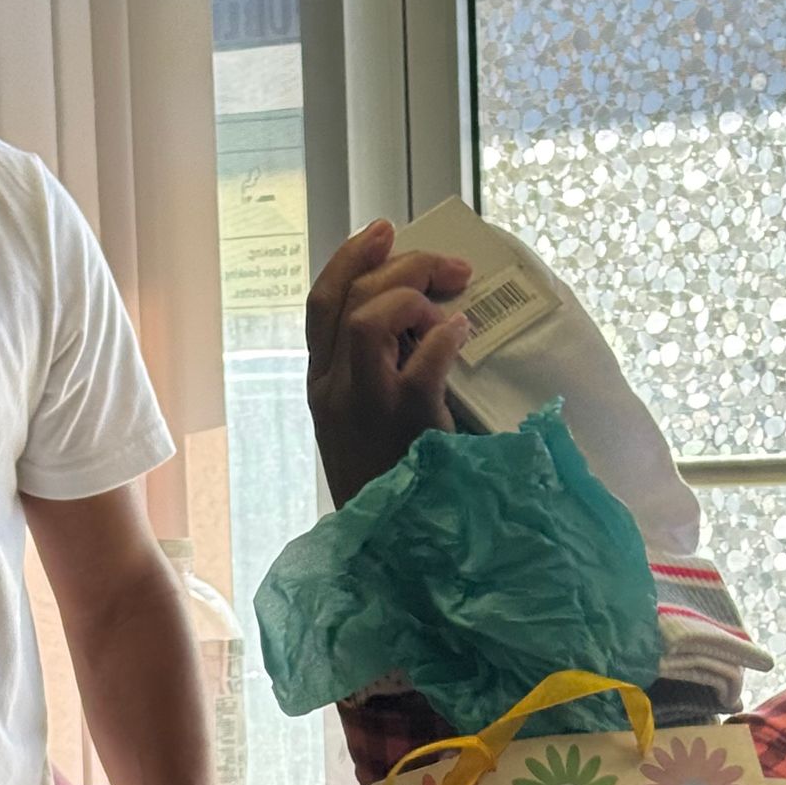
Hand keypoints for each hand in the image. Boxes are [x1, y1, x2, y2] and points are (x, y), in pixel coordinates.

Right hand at [305, 218, 474, 505]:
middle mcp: (333, 392)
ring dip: (415, 297)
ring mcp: (365, 407)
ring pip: (369, 319)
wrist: (393, 553)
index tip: (384, 231)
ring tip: (450, 306)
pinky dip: (448, 335)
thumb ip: (378, 375)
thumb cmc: (392, 486)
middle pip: (349, 301)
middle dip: (401, 267)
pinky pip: (424, 358)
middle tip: (448, 266)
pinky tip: (464, 335)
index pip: (321, 304)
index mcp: (321, 387)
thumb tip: (424, 322)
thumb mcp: (368, 426)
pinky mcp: (405, 424)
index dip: (350, 259)